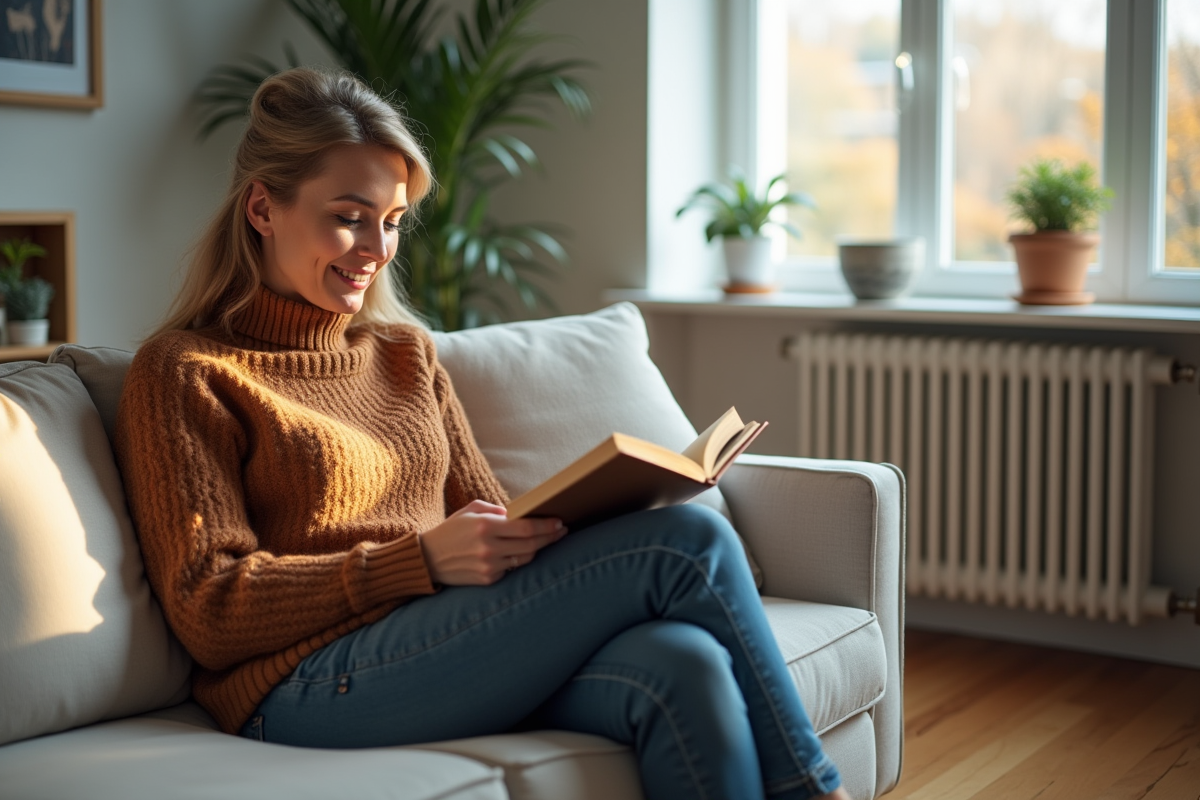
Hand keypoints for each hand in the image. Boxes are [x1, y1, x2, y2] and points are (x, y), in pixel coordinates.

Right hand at [418, 500, 566, 585]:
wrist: (427, 559)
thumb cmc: (451, 530)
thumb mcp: (471, 510)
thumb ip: (497, 510)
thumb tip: (521, 514)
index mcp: (485, 526)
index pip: (526, 527)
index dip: (546, 526)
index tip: (560, 522)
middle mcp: (488, 548)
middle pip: (531, 545)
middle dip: (550, 537)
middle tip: (562, 531)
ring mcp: (489, 566)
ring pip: (524, 559)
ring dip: (538, 549)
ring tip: (546, 540)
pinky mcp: (487, 580)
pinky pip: (511, 569)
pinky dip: (517, 560)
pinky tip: (521, 552)